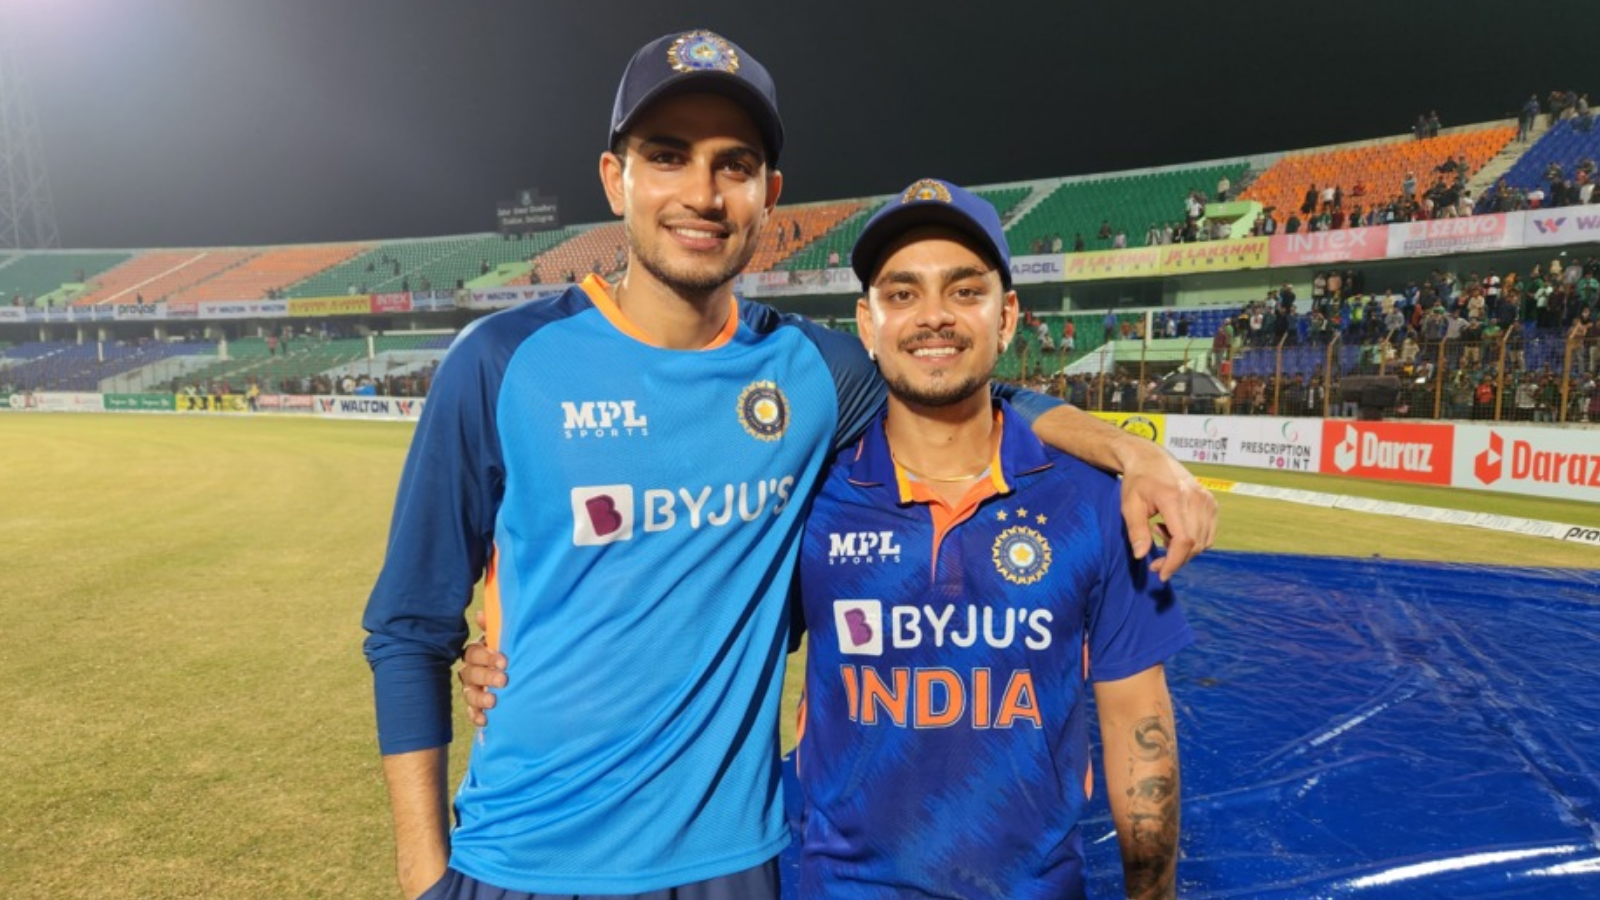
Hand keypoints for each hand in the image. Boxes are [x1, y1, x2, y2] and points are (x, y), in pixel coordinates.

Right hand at [457, 610, 506, 726]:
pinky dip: (476, 716)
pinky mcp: (476, 705)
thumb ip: (494, 627)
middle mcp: (469, 670)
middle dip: (487, 677)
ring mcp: (471, 688)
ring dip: (480, 698)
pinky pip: (472, 711)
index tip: (505, 662)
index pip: (474, 653)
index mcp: (475, 652)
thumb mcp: (503, 639)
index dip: (487, 657)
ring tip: (493, 702)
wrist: (515, 670)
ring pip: (469, 693)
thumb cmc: (506, 651)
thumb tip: (481, 614)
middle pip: (471, 673)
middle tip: (504, 681)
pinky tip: (485, 720)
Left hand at [1117, 442, 1216, 580]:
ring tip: (1160, 533)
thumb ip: (1136, 531)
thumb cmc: (1138, 481)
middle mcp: (1196, 498)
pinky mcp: (1211, 503)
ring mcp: (1207, 500)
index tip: (1161, 574)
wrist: (1151, 459)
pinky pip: (1207, 534)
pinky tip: (1173, 529)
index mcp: (1174, 498)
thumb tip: (1141, 556)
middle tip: (1155, 562)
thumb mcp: (1129, 505)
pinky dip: (1192, 540)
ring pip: (1203, 541)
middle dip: (1175, 560)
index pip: (1183, 539)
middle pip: (1194, 544)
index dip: (1174, 562)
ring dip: (1183, 550)